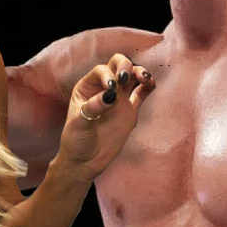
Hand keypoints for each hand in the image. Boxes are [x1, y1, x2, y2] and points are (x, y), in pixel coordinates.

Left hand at [54, 54, 154, 184]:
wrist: (85, 161)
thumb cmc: (76, 140)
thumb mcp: (79, 124)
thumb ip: (93, 107)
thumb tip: (111, 94)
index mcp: (87, 87)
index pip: (101, 70)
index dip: (107, 74)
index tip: (111, 87)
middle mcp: (104, 88)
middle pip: (117, 66)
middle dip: (124, 66)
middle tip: (126, 77)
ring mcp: (118, 98)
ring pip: (132, 77)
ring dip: (139, 72)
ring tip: (144, 78)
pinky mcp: (130, 110)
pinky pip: (142, 93)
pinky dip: (147, 86)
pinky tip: (150, 83)